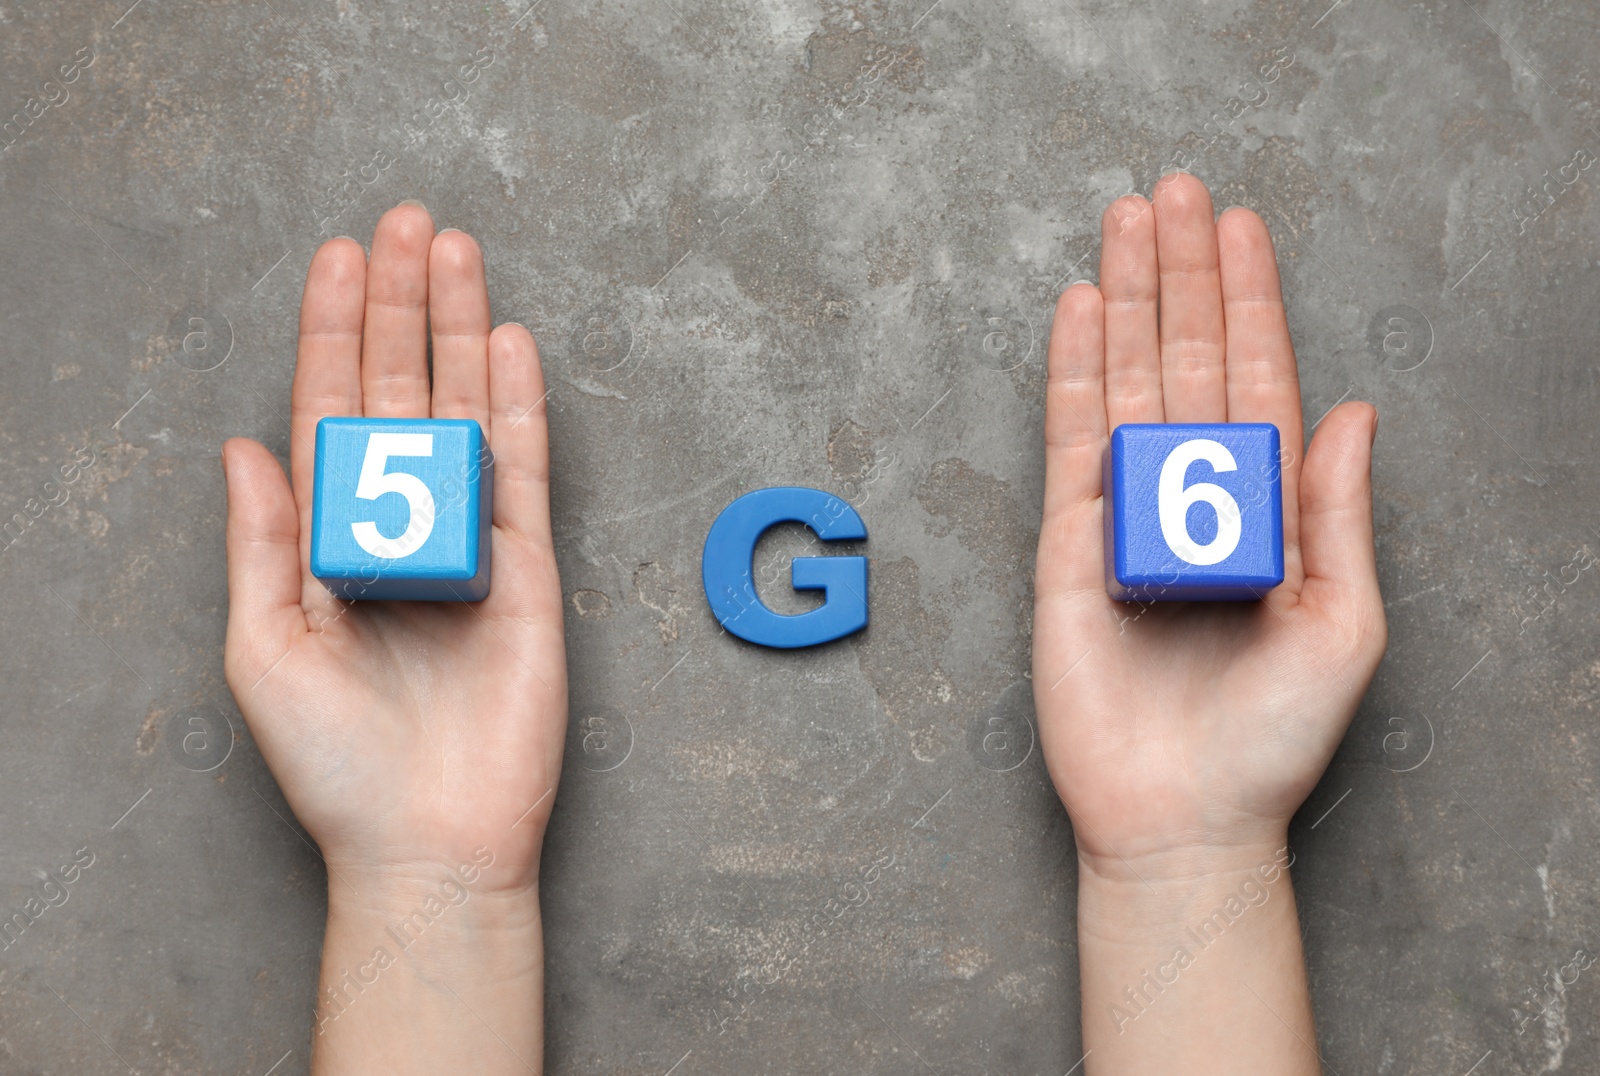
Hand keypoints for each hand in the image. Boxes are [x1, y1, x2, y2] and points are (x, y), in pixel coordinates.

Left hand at [221, 202, 565, 891]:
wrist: (431, 838)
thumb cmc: (336, 763)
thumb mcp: (262, 648)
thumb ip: (261, 541)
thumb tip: (242, 445)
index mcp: (329, 541)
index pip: (331, 413)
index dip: (331, 334)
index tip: (336, 258)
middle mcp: (401, 526)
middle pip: (401, 392)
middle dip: (399, 306)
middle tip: (405, 222)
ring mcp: (469, 542)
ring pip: (465, 412)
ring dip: (460, 331)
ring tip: (455, 252)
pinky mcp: (528, 568)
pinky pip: (525, 470)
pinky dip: (520, 405)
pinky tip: (510, 344)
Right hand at [1033, 172, 1385, 870]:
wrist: (1180, 813)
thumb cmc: (1270, 738)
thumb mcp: (1343, 624)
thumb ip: (1339, 516)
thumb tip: (1359, 414)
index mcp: (1266, 510)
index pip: (1257, 380)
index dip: (1250, 302)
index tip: (1243, 228)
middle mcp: (1194, 496)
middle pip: (1186, 360)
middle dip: (1182, 275)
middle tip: (1175, 193)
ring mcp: (1126, 513)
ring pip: (1125, 383)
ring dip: (1125, 301)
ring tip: (1125, 223)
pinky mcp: (1068, 544)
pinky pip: (1068, 441)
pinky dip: (1070, 374)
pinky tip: (1076, 313)